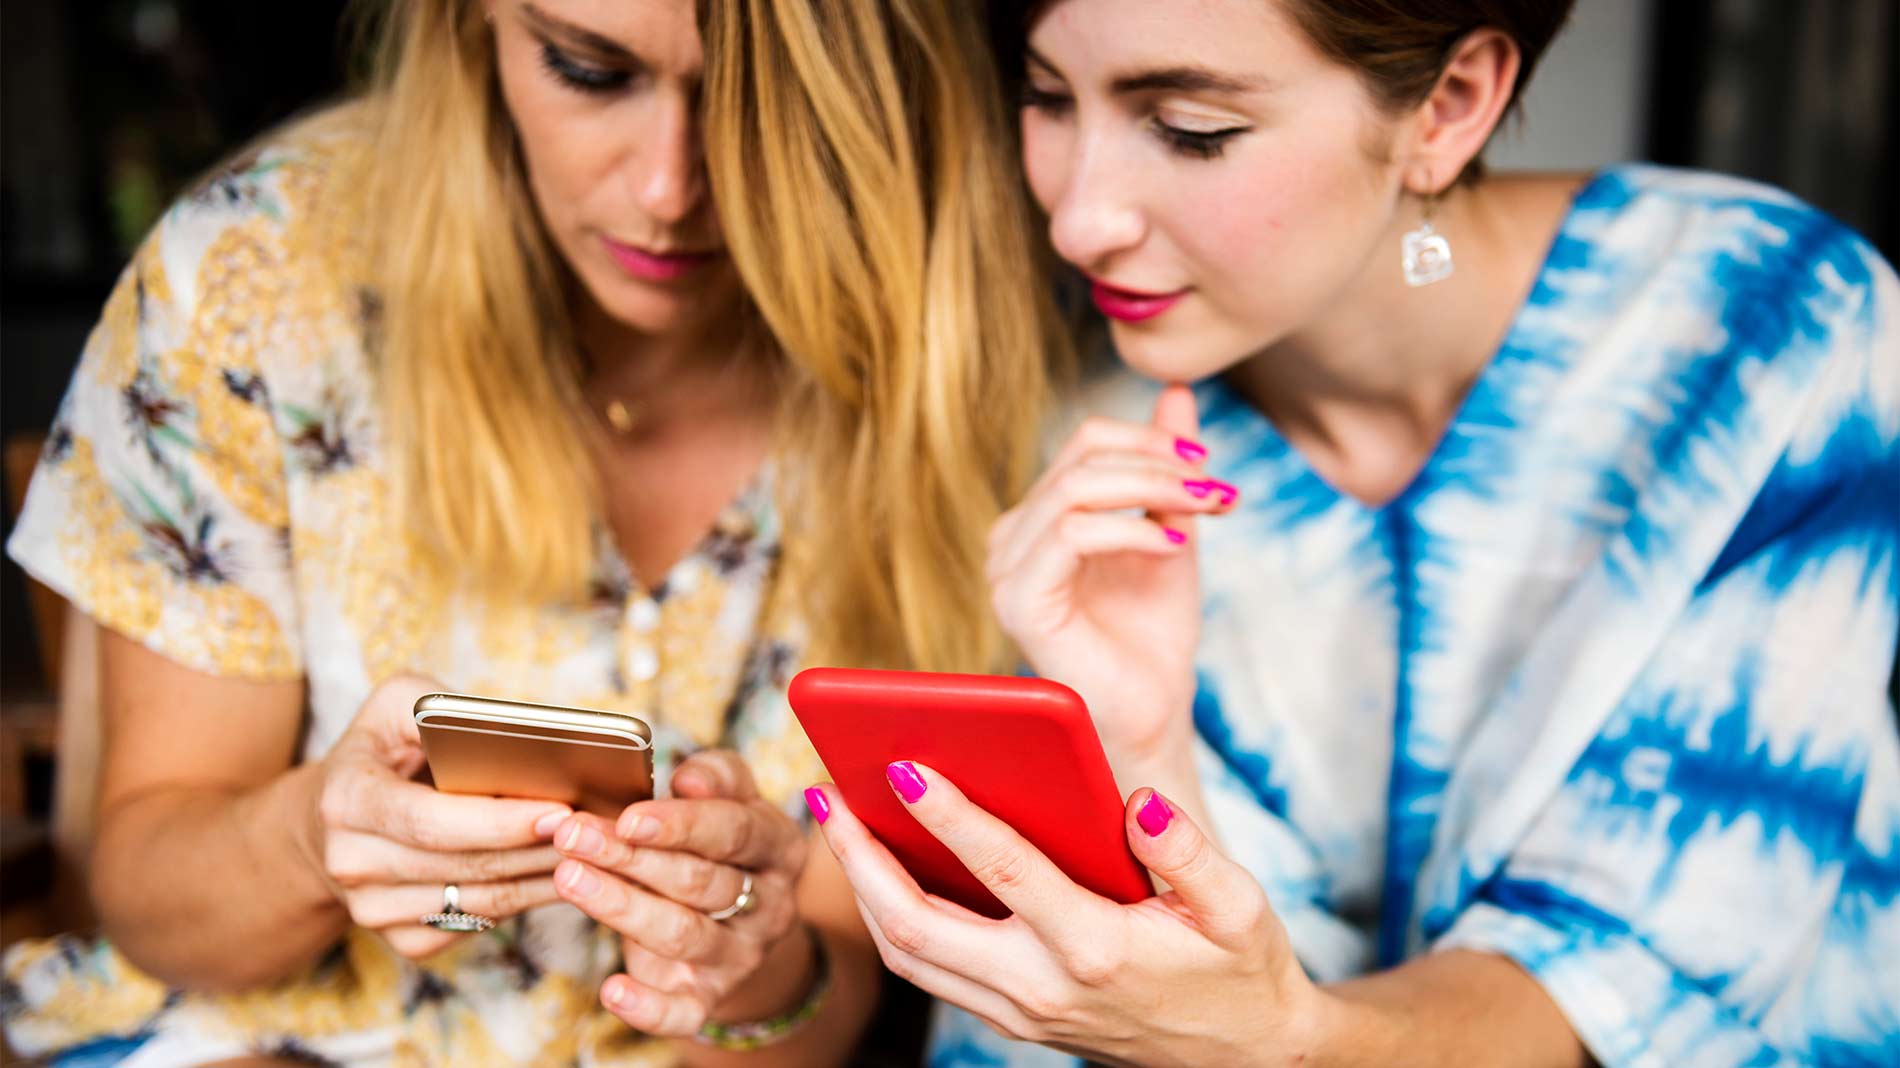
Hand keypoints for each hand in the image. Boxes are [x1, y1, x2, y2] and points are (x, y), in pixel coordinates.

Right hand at [304, 675, 572, 958]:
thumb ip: (438, 706)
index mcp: (347, 801)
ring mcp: (374, 910)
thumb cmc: (381, 750)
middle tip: (600, 829)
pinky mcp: (403, 939)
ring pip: (481, 901)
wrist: (331, 819)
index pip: (434, 822)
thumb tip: (504, 727)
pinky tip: (563, 873)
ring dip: (545, 878)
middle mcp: (352, 863)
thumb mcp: (394, 705)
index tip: (561, 809)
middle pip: (466, 866)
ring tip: (599, 850)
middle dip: (539, 849)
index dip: (500, 821)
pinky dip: (528, 900)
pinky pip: (480, 923)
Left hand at [553, 749, 813, 1035]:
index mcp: (779, 848)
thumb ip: (716, 777)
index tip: (627, 817)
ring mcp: (741, 956)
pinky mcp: (709, 998)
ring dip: (621, 906)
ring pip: (682, 934)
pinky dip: (646, 1006)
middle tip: (572, 837)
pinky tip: (611, 989)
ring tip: (569, 878)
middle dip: (632, 858)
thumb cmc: (720, 845)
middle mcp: (770, 906)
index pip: (734, 832)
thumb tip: (691, 780)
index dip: (680, 825)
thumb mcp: (731, 800)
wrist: (739, 923)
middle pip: (700, 882)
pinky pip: (681, 1011)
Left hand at [806, 764, 1320, 1067]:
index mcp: (1095, 949)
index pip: (1005, 872)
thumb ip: (1188, 851)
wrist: (1245, 1059)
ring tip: (836, 822)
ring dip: (861, 888)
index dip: (950, 817)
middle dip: (861, 858)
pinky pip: (928, 969)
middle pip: (917, 924)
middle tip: (827, 793)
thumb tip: (1138, 799)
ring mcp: (1018, 1011)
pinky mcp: (1011, 1018)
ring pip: (909, 955)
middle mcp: (1042, 987)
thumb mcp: (1239, 908)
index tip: (903, 766)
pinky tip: (879, 866)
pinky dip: (889, 917)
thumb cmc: (1241, 971)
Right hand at [987, 384, 1227, 760]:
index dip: (1151, 441)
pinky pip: (1071, 534)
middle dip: (1159, 461)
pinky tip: (1174, 545)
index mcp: (1040, 519)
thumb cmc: (1154, 636)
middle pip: (1082, 456)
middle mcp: (1012, 538)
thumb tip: (1180, 391)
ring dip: (1154, 489)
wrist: (1152, 716)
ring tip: (1206, 508)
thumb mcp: (1170, 529)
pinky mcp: (1018, 601)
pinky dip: (1130, 529)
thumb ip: (1166, 467)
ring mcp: (1007, 569)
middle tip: (1216, 486)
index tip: (1210, 466)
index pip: (1086, 443)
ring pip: (1076, 488)